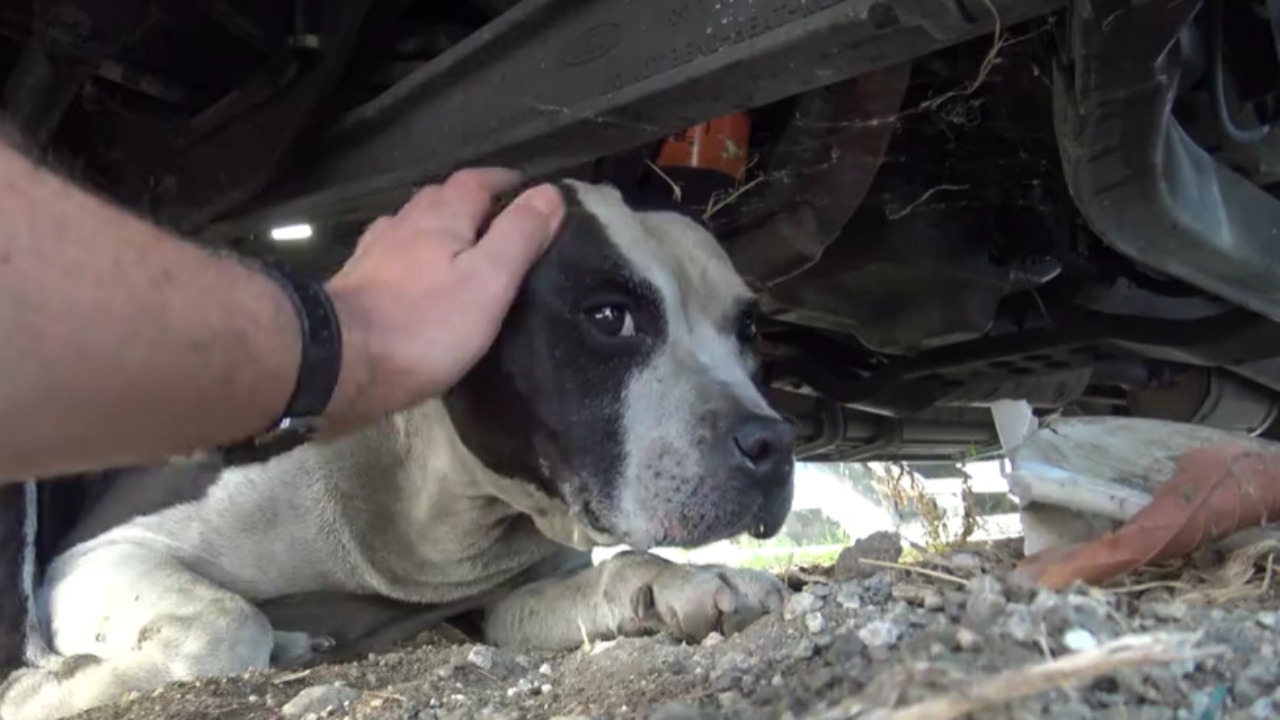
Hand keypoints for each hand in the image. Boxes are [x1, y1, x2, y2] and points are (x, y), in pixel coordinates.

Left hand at [323, 167, 564, 428]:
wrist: (338, 364)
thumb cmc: (424, 324)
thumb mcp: (489, 281)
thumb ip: (519, 236)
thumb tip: (550, 192)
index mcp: (441, 218)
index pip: (476, 182)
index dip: (504, 180)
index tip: (527, 187)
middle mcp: (402, 224)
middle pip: (439, 197)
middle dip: (469, 199)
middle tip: (496, 216)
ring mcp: (372, 254)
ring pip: (410, 224)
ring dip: (435, 224)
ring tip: (457, 243)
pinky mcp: (353, 284)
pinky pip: (388, 255)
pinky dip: (407, 254)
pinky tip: (409, 273)